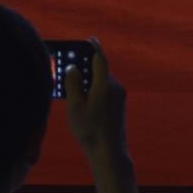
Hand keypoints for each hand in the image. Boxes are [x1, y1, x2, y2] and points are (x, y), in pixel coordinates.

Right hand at [65, 40, 128, 161]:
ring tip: (74, 86)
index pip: (100, 59)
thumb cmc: (90, 130)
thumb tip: (73, 68)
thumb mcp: (75, 106)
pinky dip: (96, 90)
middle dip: (87, 67)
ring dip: (90, 81)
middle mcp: (115, 87)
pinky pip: (107, 91)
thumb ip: (73, 84)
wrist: (109, 152)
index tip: (90, 40)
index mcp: (105, 85)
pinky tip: (84, 100)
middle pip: (100, 70)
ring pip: (103, 82)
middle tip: (73, 66)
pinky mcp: (120, 106)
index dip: (94, 48)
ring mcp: (120, 97)